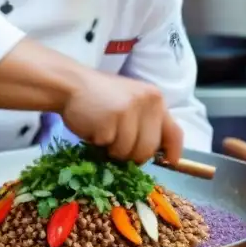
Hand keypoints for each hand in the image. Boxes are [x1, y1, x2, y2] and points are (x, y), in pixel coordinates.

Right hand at [59, 70, 182, 165]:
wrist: (71, 84)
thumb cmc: (101, 98)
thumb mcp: (131, 103)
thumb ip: (146, 122)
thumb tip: (158, 154)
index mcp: (155, 98)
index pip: (174, 132)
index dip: (173, 151)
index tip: (169, 162)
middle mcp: (147, 103)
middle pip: (149, 149)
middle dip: (132, 154)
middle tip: (116, 143)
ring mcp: (129, 111)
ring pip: (128, 152)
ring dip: (112, 149)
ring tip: (103, 131)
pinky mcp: (111, 120)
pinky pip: (109, 147)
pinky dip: (99, 144)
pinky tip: (94, 127)